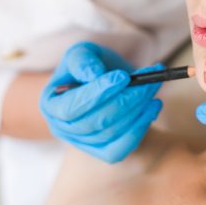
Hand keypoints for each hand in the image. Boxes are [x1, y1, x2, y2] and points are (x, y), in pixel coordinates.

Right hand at [40, 42, 162, 162]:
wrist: (112, 79)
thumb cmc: (94, 63)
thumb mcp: (84, 51)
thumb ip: (83, 60)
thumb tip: (93, 75)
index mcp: (51, 104)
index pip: (71, 107)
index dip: (97, 94)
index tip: (123, 77)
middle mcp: (63, 128)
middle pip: (94, 123)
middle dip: (125, 100)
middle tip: (147, 81)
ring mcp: (83, 144)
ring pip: (111, 133)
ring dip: (137, 109)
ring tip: (153, 86)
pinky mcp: (104, 152)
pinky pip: (122, 149)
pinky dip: (140, 128)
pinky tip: (154, 106)